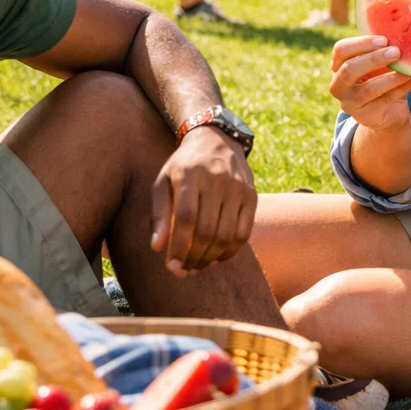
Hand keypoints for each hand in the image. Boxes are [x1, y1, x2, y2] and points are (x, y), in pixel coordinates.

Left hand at [150, 126, 255, 277]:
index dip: (179, 246)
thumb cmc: (183, 167)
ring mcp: (238, 188)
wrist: (216, 140)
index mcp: (189, 175)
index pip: (186, 218)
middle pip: (207, 230)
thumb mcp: (163, 182)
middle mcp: (217, 180)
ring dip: (211, 258)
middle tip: (184, 269)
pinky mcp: (252, 195)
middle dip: (194, 257)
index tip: (172, 266)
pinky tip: (217, 257)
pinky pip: (244, 233)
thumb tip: (158, 248)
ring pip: (226, 236)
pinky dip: (231, 251)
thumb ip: (160, 214)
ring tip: (198, 265)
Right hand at [329, 36, 410, 133]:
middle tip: (396, 51)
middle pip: (349, 70)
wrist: (387, 112)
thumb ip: (380, 49)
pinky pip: (385, 100)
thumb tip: (400, 29)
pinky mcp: (367, 117)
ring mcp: (350, 104)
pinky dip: (401, 88)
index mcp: (338, 67)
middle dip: (373, 59)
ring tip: (407, 69)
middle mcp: (339, 86)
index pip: (340, 51)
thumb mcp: (376, 63)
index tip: (384, 39)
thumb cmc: (380, 79)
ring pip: (368, 90)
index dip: (361, 44)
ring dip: (390, 78)